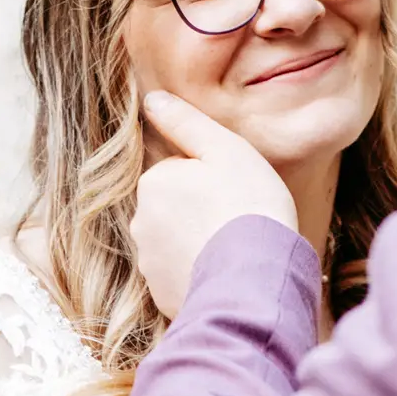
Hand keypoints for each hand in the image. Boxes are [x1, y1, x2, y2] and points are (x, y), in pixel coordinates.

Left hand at [133, 92, 298, 318]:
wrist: (255, 283)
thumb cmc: (249, 208)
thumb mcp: (226, 150)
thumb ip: (186, 121)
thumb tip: (152, 99)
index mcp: (154, 182)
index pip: (179, 172)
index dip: (211, 179)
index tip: (236, 192)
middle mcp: (141, 222)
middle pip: (174, 208)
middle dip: (199, 212)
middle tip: (237, 221)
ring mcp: (149, 263)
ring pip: (176, 244)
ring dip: (198, 245)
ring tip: (234, 253)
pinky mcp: (162, 296)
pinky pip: (181, 278)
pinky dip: (198, 276)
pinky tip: (225, 276)